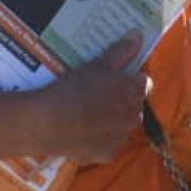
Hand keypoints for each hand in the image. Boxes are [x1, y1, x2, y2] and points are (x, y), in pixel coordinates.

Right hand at [34, 32, 148, 164]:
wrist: (47, 123)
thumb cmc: (73, 89)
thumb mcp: (97, 65)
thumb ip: (121, 51)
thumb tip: (139, 35)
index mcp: (135, 92)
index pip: (143, 82)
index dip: (128, 79)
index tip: (112, 78)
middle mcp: (135, 116)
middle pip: (135, 105)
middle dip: (122, 100)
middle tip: (97, 95)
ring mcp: (122, 138)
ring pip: (123, 125)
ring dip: (114, 120)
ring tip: (88, 113)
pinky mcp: (108, 154)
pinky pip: (110, 143)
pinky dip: (101, 138)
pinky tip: (83, 131)